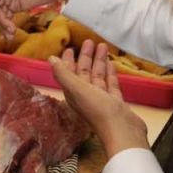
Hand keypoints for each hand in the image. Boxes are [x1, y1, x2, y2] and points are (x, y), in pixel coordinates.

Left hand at [50, 41, 150, 155]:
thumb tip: (50, 59)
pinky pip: (111, 84)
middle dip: (85, 57)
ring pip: (98, 76)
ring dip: (99, 62)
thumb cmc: (99, 110)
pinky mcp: (115, 102)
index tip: (69, 48)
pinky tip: (111, 64)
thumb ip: (64, 74)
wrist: (122, 131)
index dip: (68, 61)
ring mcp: (102, 99)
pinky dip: (110, 73)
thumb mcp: (78, 89)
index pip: (69, 73)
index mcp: (74, 93)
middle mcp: (86, 96)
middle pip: (84, 73)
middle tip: (89, 41)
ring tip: (102, 46)